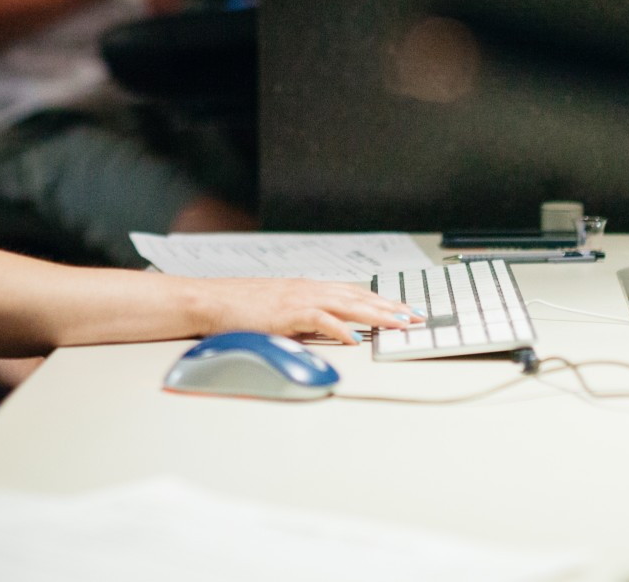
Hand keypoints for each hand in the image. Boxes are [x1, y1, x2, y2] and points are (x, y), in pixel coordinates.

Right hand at [194, 278, 421, 345]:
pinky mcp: (287, 313)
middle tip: (417, 317)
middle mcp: (310, 290)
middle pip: (360, 297)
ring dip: (377, 315)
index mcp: (310, 289)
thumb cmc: (241, 307)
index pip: (356, 293)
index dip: (383, 301)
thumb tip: (328, 331)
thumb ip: (305, 318)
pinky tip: (356, 338)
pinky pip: (320, 320)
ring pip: (348, 304)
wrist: (211, 300)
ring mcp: (299, 300)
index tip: (405, 310)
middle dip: (391, 307)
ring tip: (400, 324)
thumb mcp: (281, 310)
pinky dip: (340, 329)